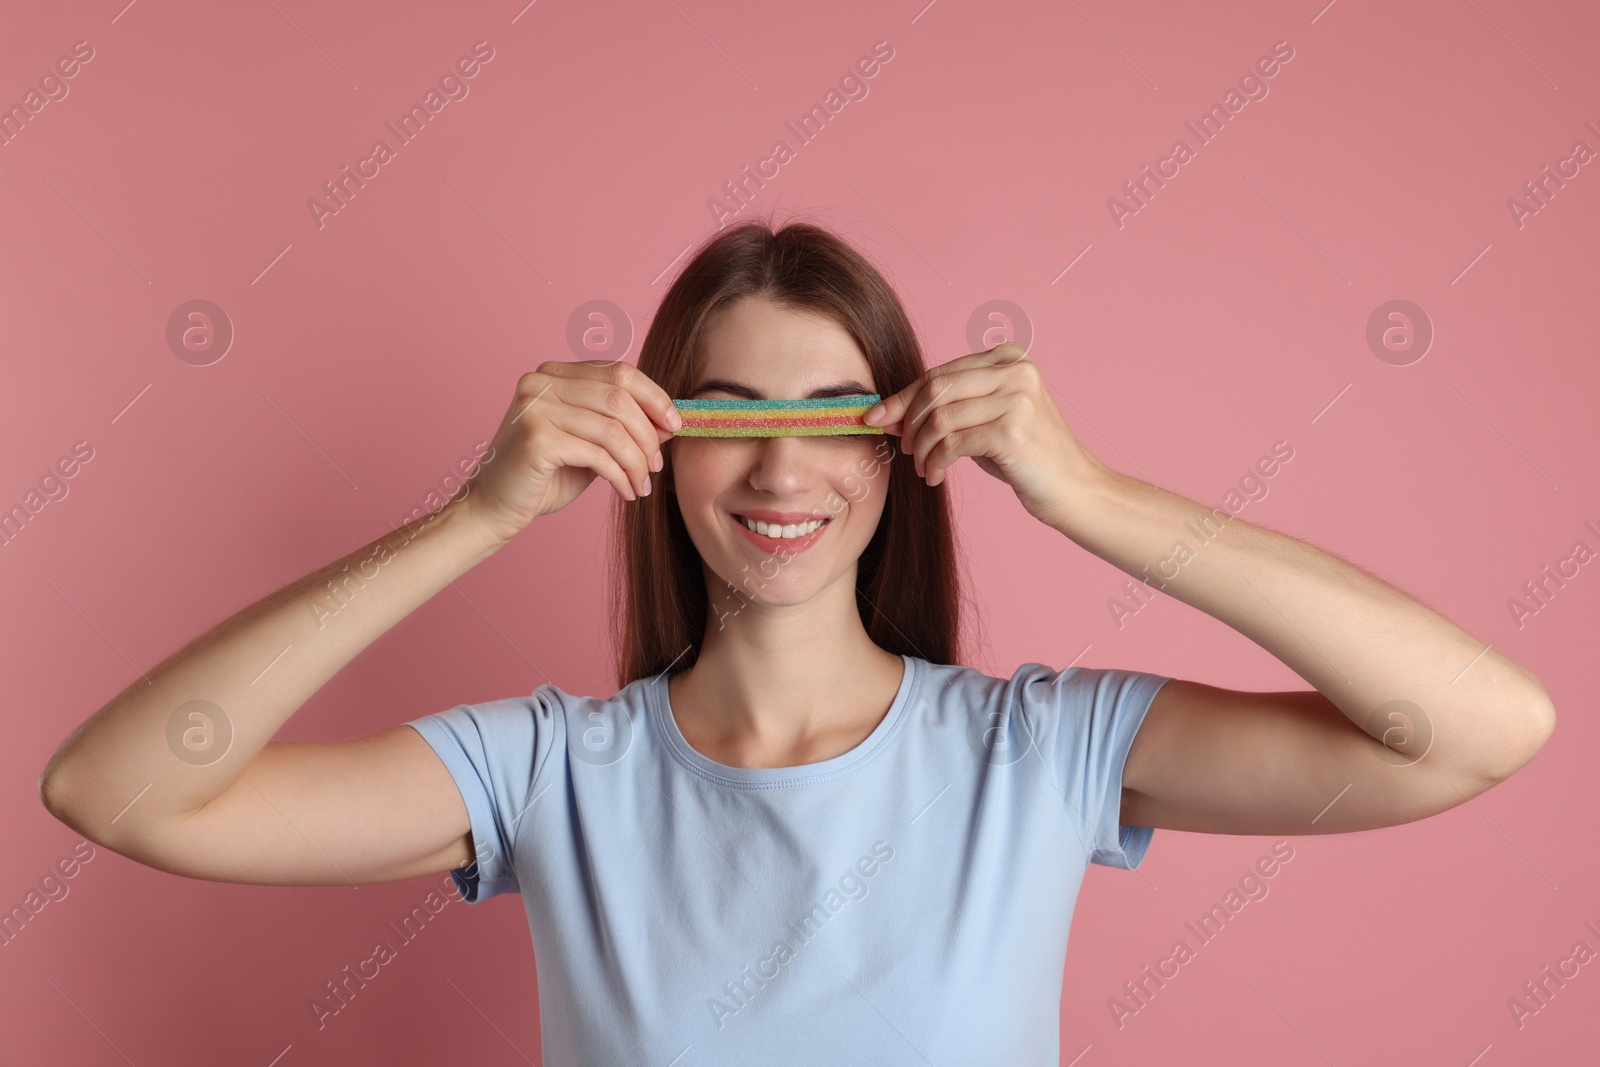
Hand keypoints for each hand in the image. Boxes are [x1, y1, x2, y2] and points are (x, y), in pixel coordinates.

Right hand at [462, 360, 679, 541]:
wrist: (495, 507)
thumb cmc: (545, 475)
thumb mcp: (592, 444)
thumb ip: (623, 427)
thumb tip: (670, 422)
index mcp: (555, 373)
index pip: (619, 371)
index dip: (654, 396)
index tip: (675, 424)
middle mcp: (541, 381)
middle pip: (619, 397)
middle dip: (648, 434)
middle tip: (657, 465)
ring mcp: (535, 407)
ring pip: (612, 428)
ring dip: (637, 460)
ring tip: (643, 484)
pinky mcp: (536, 438)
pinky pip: (598, 454)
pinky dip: (621, 475)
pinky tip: (627, 491)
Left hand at [863, 342, 1100, 529]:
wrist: (1073, 488)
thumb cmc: (1026, 456)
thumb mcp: (983, 423)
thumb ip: (943, 410)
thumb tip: (886, 414)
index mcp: (1010, 357)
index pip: (940, 373)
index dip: (903, 397)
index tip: (877, 417)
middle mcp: (1015, 370)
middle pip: (935, 390)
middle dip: (908, 422)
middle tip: (905, 449)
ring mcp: (1016, 398)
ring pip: (939, 418)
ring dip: (922, 448)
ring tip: (924, 468)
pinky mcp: (1012, 429)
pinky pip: (951, 443)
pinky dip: (935, 462)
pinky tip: (935, 476)